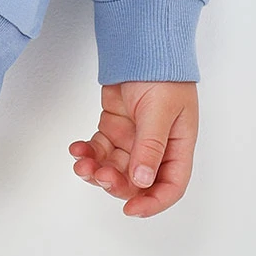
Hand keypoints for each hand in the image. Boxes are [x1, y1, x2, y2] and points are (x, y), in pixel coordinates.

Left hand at [69, 80, 198, 217]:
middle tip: (99, 175)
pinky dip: (87, 153)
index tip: (130, 209)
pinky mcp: (114, 128)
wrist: (141, 45)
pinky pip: (99, 150)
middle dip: (116, 184)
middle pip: (137, 181)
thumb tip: (141, 181)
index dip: (153, 203)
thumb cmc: (162, 74)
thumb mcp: (160, 111)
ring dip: (97, 170)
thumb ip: (150, 146)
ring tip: (82, 162)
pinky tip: (77, 149)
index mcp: (178, 146)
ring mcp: (133, 138)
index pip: (171, 185)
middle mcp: (157, 147)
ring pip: (114, 168)